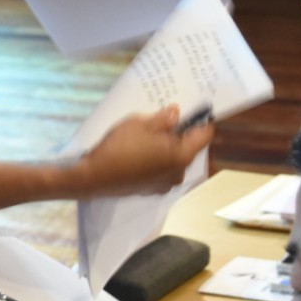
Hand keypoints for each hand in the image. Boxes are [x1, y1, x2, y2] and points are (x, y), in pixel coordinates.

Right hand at [77, 105, 213, 196]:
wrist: (95, 177)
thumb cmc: (121, 147)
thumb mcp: (141, 123)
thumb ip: (163, 119)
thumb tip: (176, 113)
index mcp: (182, 155)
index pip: (205, 136)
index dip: (202, 121)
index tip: (195, 111)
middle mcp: (179, 172)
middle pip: (189, 148)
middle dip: (180, 134)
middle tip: (165, 120)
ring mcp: (166, 184)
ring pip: (174, 160)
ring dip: (167, 148)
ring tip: (149, 136)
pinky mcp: (152, 190)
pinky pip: (162, 170)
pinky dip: (157, 160)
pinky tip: (141, 153)